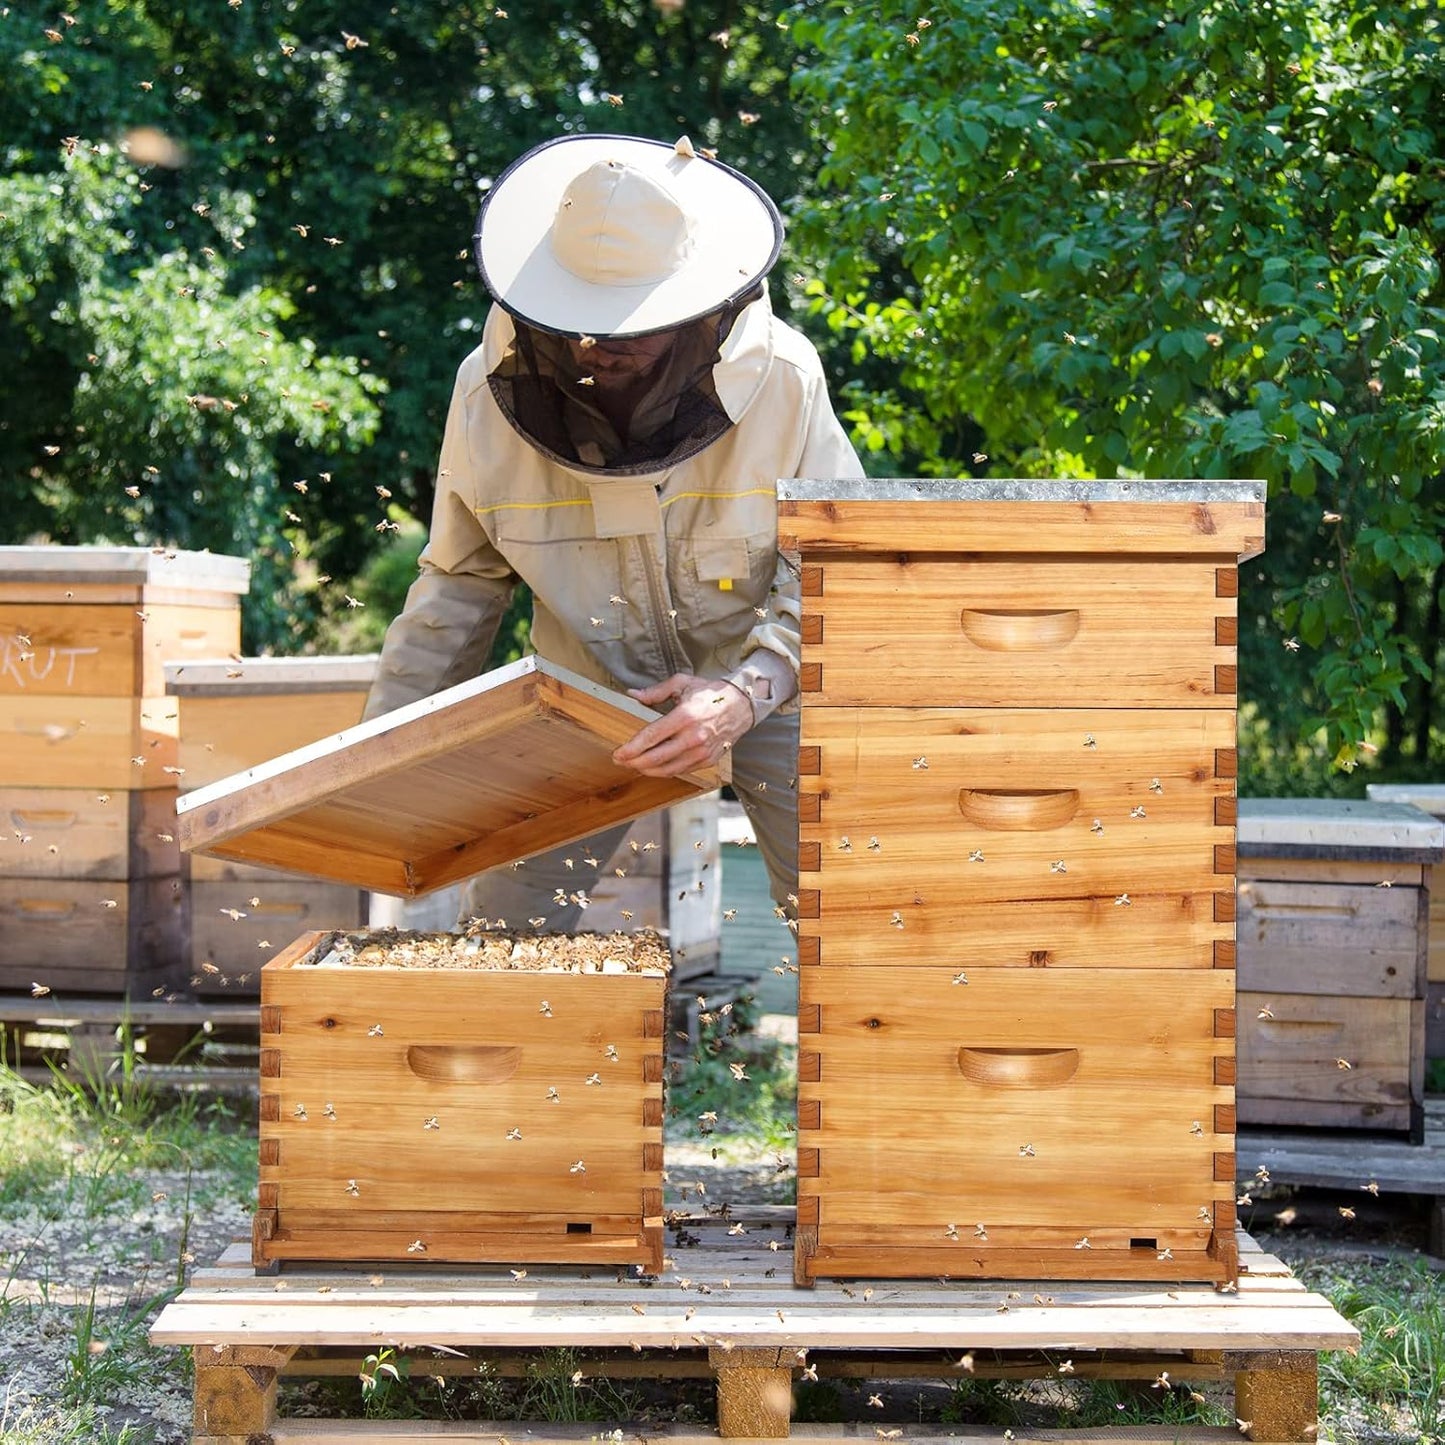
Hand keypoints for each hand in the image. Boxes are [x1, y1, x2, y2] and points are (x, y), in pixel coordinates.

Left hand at [612, 673, 751, 777]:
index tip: (618, 753)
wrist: (741, 705)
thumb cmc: (710, 693)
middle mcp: (694, 737)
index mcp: (685, 716)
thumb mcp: (683, 683)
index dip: (631, 748)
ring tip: (634, 765)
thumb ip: (656, 691)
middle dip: (633, 762)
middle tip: (620, 760)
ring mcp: (702, 751)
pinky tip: (654, 766)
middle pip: (656, 758)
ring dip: (647, 770)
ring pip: (667, 769)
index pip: (651, 737)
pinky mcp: (708, 760)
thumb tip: (632, 695)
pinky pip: (681, 771)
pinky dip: (665, 771)